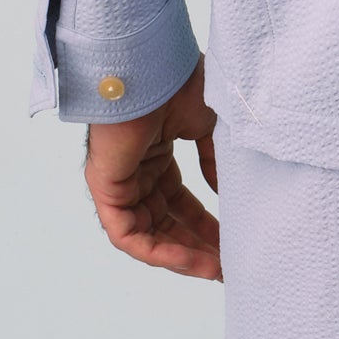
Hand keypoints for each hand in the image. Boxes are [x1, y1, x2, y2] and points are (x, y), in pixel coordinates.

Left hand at [82, 56, 222, 278]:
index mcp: (156, 154)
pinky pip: (130, 236)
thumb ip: (214, 162)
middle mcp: (136, 171)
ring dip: (184, 255)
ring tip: (218, 271)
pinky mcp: (105, 190)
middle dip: (199, 246)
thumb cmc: (177, 82)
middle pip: (167, 222)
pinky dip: (161, 253)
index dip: (207, 224)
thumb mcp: (207, 125)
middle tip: (229, 267)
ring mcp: (119, 182)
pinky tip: (194, 262)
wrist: (152, 67)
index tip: (233, 243)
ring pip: (150, 235)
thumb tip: (224, 193)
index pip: (180, 201)